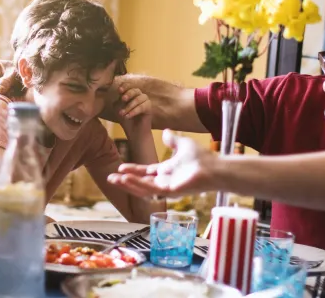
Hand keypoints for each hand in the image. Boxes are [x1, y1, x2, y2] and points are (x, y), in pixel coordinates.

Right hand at [107, 129, 221, 196]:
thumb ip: (173, 140)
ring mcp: (166, 188)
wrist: (214, 167)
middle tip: (110, 177)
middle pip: (140, 183)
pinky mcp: (169, 192)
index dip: (132, 170)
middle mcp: (165, 181)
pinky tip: (126, 178)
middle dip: (125, 180)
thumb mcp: (182, 144)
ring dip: (128, 184)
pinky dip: (137, 184)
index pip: (145, 172)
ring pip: (142, 188)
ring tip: (114, 179)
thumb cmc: (202, 158)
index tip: (120, 166)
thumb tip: (166, 131)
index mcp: (166, 171)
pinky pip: (150, 189)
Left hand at [113, 86, 151, 131]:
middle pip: (136, 90)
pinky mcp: (150, 108)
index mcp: (131, 95)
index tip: (119, 90)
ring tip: (122, 114)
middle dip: (128, 93)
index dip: (125, 86)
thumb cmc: (126, 120)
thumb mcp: (118, 109)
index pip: (129, 86)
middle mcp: (139, 96)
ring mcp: (145, 102)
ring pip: (139, 98)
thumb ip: (118, 101)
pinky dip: (134, 111)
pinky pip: (143, 106)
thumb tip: (120, 95)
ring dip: (129, 106)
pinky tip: (128, 116)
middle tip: (123, 99)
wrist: (134, 133)